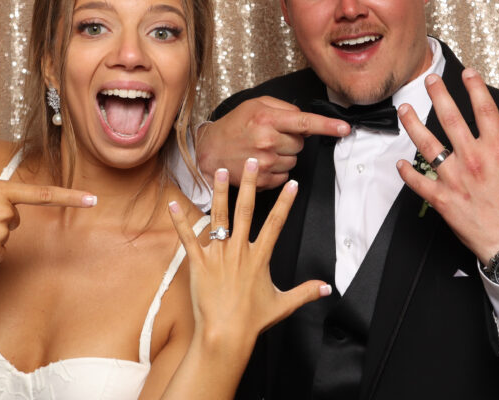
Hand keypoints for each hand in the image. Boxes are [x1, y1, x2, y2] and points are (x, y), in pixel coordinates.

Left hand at [169, 159, 330, 353]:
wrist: (225, 336)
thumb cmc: (252, 322)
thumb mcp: (283, 304)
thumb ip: (305, 292)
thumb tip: (326, 288)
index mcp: (260, 257)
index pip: (276, 223)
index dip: (285, 202)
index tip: (292, 184)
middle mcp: (239, 251)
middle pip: (246, 210)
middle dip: (250, 183)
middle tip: (252, 161)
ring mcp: (218, 255)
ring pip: (219, 217)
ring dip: (220, 192)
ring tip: (221, 170)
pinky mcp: (198, 263)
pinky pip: (188, 238)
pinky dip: (180, 220)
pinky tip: (172, 204)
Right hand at [196, 97, 348, 187]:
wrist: (210, 150)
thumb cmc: (233, 125)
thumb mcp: (256, 105)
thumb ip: (284, 108)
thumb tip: (306, 121)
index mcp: (267, 119)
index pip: (305, 122)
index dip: (327, 126)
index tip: (344, 128)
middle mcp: (267, 141)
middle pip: (301, 143)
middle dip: (292, 139)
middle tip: (272, 136)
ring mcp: (265, 163)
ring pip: (294, 160)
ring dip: (285, 155)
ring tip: (264, 149)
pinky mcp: (262, 180)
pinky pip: (285, 175)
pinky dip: (278, 170)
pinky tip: (261, 162)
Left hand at [395, 69, 498, 264]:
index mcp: (498, 151)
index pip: (485, 110)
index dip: (476, 88)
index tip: (468, 72)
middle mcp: (473, 160)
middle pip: (451, 120)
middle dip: (438, 96)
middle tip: (429, 79)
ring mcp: (455, 179)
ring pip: (428, 146)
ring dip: (413, 125)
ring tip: (404, 109)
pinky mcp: (442, 198)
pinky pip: (419, 182)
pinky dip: (407, 173)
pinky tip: (399, 163)